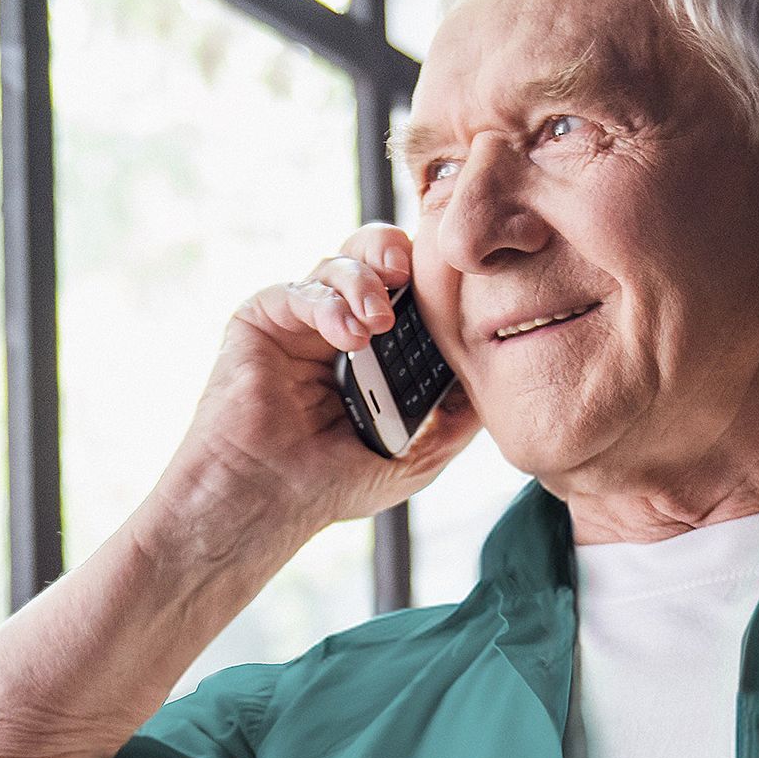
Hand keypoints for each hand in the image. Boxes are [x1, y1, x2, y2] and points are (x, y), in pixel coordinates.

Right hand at [147, 223, 480, 555]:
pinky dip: (328, 303)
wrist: (264, 502)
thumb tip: (496, 379)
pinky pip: (299, 289)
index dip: (431, 281)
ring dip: (365, 280)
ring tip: (379, 320)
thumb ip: (456, 417)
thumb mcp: (416, 457)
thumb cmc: (330, 487)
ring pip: (340, 263)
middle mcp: (340, 327)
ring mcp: (301, 322)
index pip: (411, 292)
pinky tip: (348, 335)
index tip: (453, 287)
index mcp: (377, 351)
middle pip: (375, 258)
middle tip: (411, 275)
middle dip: (397, 255)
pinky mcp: (262, 320)